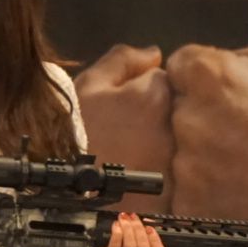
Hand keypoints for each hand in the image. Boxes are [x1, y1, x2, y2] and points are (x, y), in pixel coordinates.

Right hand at [75, 45, 174, 212]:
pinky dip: (164, 169)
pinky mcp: (177, 188)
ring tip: (130, 154)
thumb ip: (123, 60)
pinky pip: (178, 170)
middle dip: (158, 113)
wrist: (68, 192)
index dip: (142, 88)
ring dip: (162, 140)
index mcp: (157, 94)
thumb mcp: (89, 85)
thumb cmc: (76, 132)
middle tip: (127, 130)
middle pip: (177, 108)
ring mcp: (179, 158)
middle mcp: (176, 124)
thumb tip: (155, 54)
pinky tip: (138, 173)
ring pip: (179, 137)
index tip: (123, 104)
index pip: (165, 77)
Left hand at [98, 212, 167, 246]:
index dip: (156, 241)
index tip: (149, 228)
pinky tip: (116, 225)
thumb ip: (145, 233)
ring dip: (128, 229)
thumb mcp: (138, 240)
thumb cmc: (124, 245)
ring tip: (123, 219)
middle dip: (139, 229)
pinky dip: (117, 234)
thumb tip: (148, 220)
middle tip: (133, 217)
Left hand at [166, 44, 247, 224]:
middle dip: (195, 119)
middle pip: (171, 110)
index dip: (197, 84)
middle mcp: (190, 115)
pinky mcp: (186, 201)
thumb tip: (191, 59)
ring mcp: (186, 162)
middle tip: (232, 136)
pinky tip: (230, 188)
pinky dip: (197, 190)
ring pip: (173, 151)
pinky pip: (178, 189)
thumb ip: (225, 55)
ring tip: (236, 164)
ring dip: (196, 156)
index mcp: (208, 74)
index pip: (176, 68)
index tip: (220, 101)